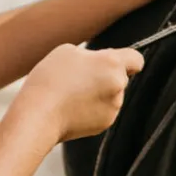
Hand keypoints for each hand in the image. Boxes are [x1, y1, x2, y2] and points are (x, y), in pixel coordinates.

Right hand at [17, 43, 142, 141]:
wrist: (38, 115)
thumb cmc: (50, 80)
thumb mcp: (67, 52)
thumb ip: (91, 55)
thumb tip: (100, 65)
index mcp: (112, 63)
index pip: (136, 59)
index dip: (128, 59)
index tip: (117, 62)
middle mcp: (118, 85)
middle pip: (120, 77)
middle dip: (104, 76)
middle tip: (78, 77)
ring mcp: (114, 107)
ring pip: (111, 94)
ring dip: (98, 92)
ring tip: (71, 94)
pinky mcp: (105, 123)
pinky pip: (103, 110)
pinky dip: (91, 108)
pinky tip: (72, 108)